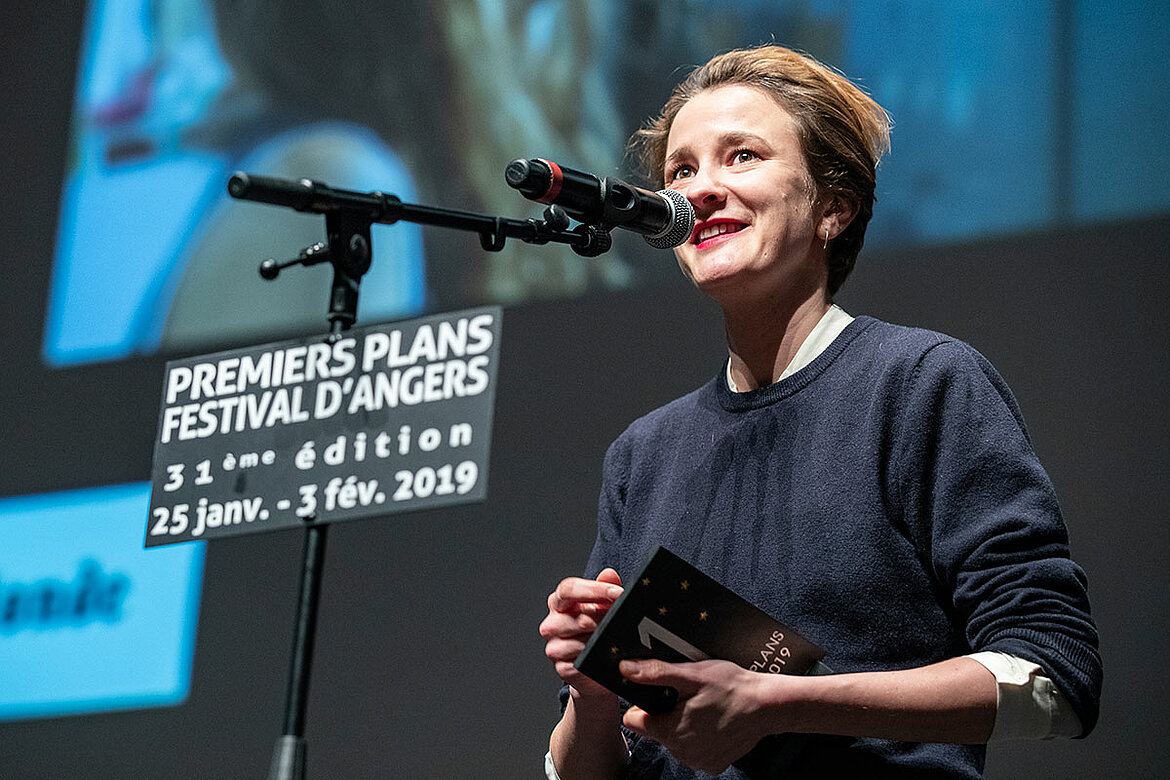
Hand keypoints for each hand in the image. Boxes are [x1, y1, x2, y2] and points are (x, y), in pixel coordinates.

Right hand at [539, 568, 623, 698]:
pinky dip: (595, 659)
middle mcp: (552, 623)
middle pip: (577, 618)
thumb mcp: (604, 604)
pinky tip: (606, 656)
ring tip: (615, 640)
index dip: (594, 590)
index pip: (569, 589)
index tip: (618, 593)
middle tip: (622, 621)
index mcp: (559, 602)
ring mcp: (554, 647)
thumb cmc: (599, 627)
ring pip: (579, 643)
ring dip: (600, 642)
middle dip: (604, 620)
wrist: (598, 663)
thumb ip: (606, 587)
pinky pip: (579, 663)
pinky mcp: (561, 668)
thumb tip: (609, 573)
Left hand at [620, 659, 781, 773]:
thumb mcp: (692, 674)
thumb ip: (656, 673)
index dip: (644, 704)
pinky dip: (700, 736)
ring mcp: (698, 761)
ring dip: (683, 724)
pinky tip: (714, 721)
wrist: (769, 706)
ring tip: (704, 707)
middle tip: (689, 696)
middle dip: (667, 712)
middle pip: (656, 730)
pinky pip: (694, 750)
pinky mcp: (714, 764)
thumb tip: (625, 669)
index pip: (635, 720)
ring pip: (675, 740)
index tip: (662, 693)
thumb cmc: (733, 688)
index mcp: (670, 731)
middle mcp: (681, 752)